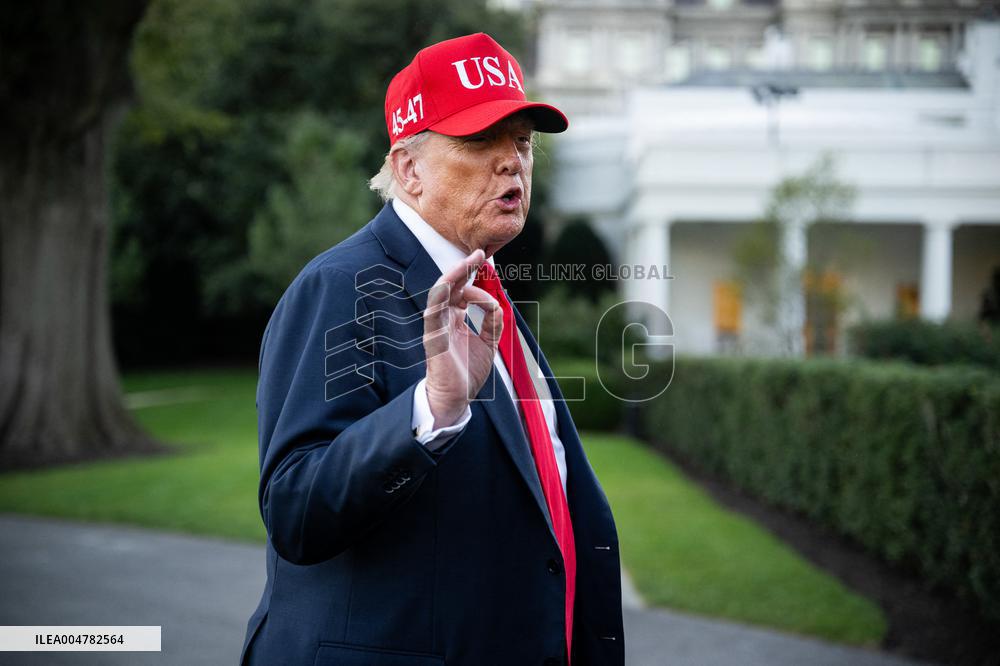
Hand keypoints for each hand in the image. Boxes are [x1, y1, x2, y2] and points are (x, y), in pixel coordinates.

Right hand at [422, 249, 502, 427]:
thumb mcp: (487, 344)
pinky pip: (434, 310)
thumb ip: (492, 324)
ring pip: (441, 293)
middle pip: (451, 286)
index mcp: (454, 319)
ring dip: (454, 276)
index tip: (485, 265)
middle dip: (464, 268)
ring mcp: (437, 325)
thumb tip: (498, 306)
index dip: (473, 277)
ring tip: (468, 262)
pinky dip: (443, 295)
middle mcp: (443, 318)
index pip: (461, 291)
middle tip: (478, 253)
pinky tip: (453, 284)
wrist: (456, 398)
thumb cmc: (467, 373)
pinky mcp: (433, 335)